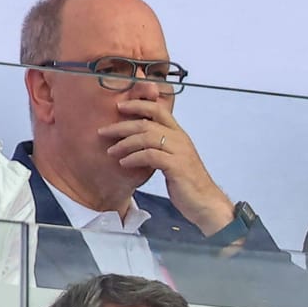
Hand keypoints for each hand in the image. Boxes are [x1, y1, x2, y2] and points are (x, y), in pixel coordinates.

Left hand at [100, 100, 234, 234]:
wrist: (204, 201)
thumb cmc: (185, 181)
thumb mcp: (171, 158)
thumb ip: (157, 147)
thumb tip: (136, 140)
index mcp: (178, 134)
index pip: (158, 110)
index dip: (138, 105)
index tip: (119, 105)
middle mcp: (180, 139)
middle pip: (147, 123)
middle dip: (122, 126)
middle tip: (103, 131)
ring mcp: (180, 151)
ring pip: (147, 137)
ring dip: (125, 143)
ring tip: (111, 151)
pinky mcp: (177, 166)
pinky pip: (150, 156)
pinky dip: (134, 158)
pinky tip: (123, 163)